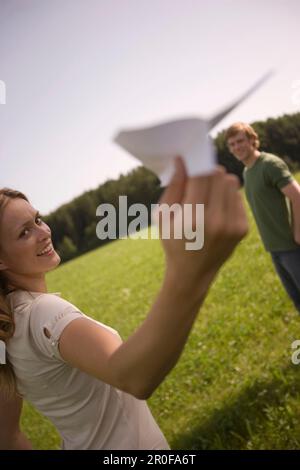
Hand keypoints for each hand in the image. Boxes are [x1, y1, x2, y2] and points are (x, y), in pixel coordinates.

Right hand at [156, 157, 247, 290]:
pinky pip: (237, 197)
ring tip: (206, 197)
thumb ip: (174, 187)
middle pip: (219, 176)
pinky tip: (215, 209)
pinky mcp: (242, 228)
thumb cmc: (173, 242)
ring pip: (231, 183)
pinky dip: (226, 197)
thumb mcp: (163, 216)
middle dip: (207, 173)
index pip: (201, 176)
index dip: (195, 164)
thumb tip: (181, 160)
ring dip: (218, 184)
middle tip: (197, 181)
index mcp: (193, 218)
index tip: (189, 163)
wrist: (192, 274)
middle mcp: (217, 221)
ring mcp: (233, 225)